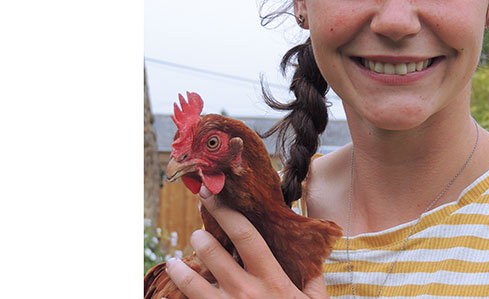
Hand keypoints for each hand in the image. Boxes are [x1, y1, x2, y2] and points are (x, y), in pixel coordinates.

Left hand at [165, 186, 328, 298]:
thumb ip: (313, 281)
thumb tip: (314, 261)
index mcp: (272, 281)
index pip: (246, 236)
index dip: (227, 212)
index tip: (213, 198)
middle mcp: (245, 293)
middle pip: (213, 253)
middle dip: (201, 238)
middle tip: (197, 233)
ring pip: (191, 283)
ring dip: (180, 269)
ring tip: (175, 262)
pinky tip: (178, 295)